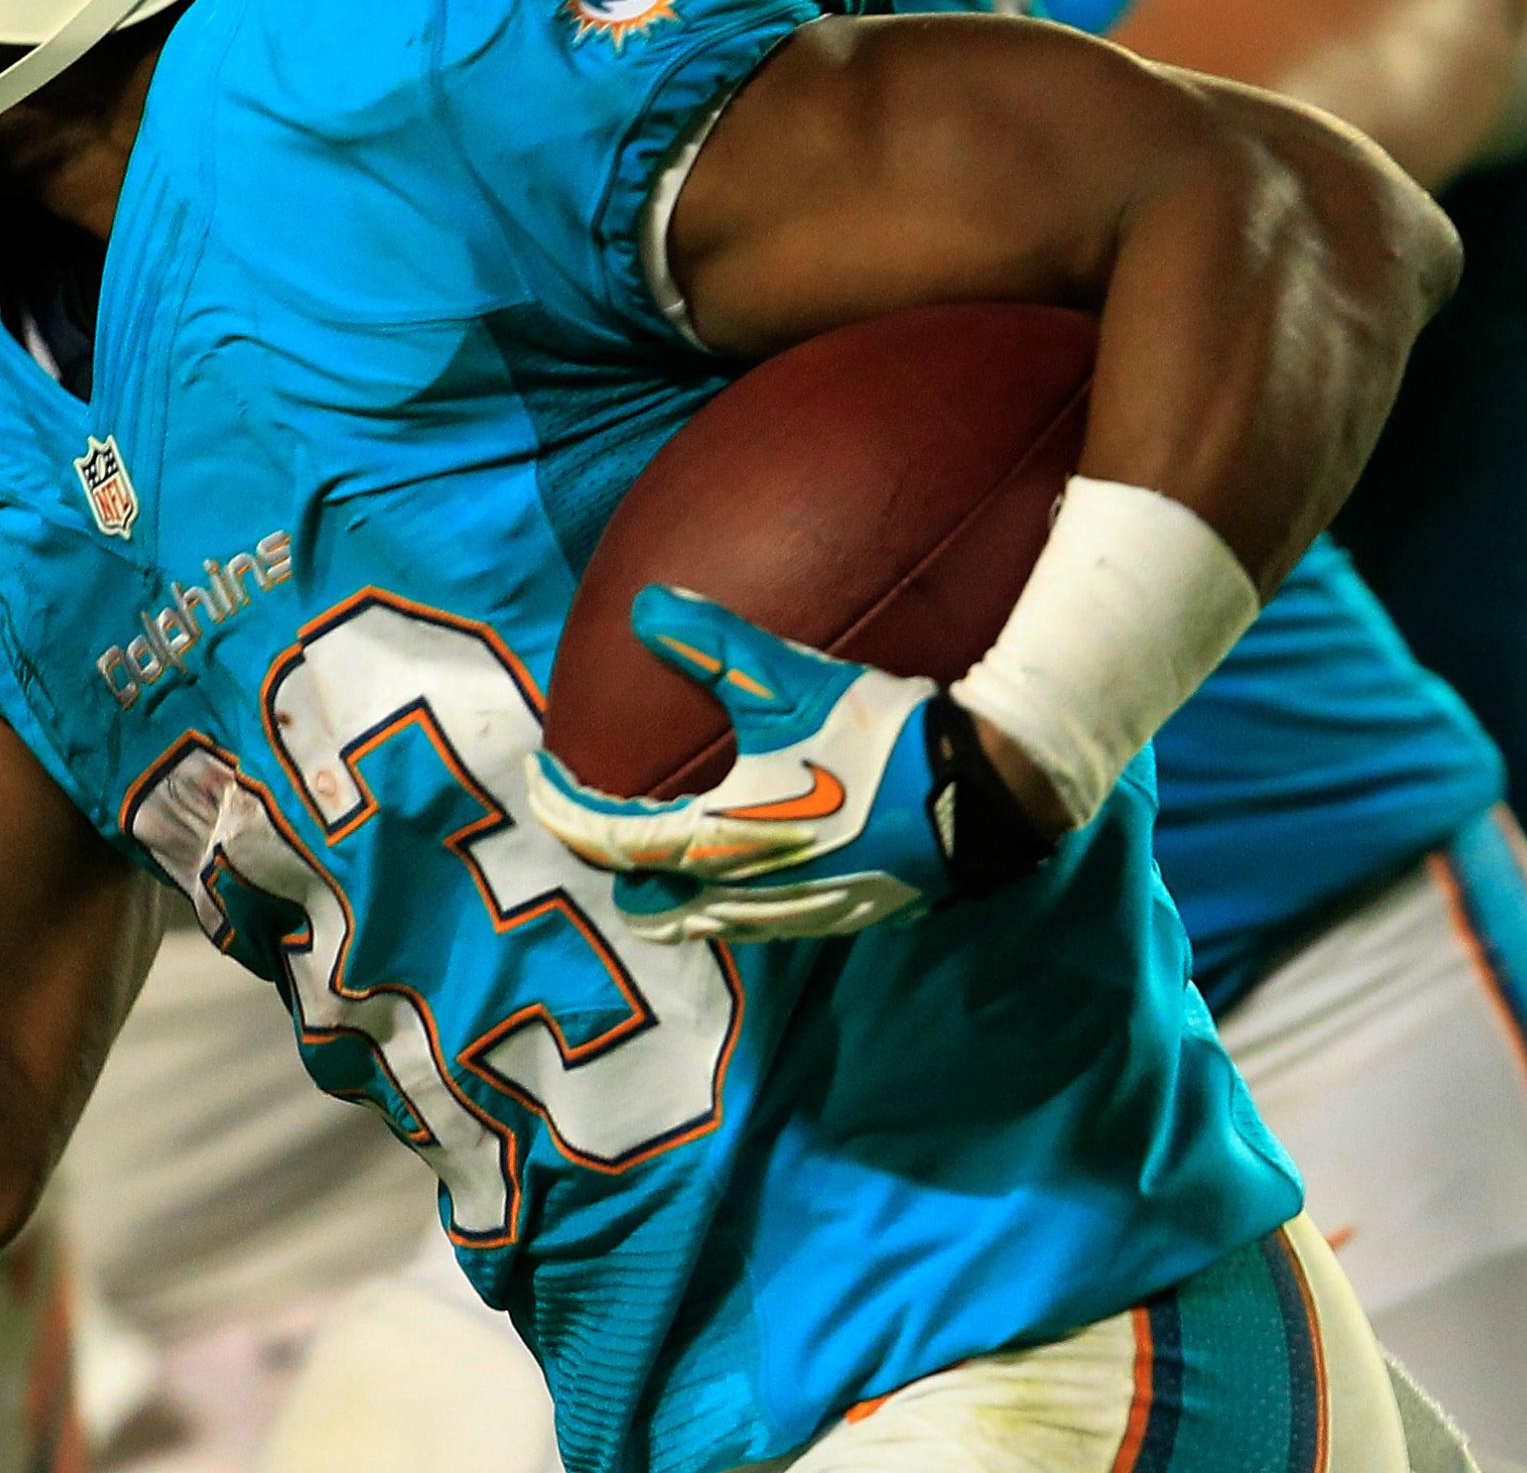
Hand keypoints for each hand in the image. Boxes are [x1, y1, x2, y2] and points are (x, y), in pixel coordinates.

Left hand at [527, 587, 956, 942]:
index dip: (564, 812)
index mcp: (717, 843)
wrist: (981, 795)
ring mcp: (792, 918)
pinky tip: (759, 843)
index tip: (545, 782)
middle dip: (620, 869)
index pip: (610, 842)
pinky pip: (756, 921)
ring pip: (701, 923)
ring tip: (676, 834)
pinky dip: (730, 894)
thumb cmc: (880, 738)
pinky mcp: (838, 919)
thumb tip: (644, 604)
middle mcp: (744, 897)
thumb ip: (712, 644)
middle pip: (646, 906)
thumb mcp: (791, 679)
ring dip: (674, 887)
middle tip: (614, 817)